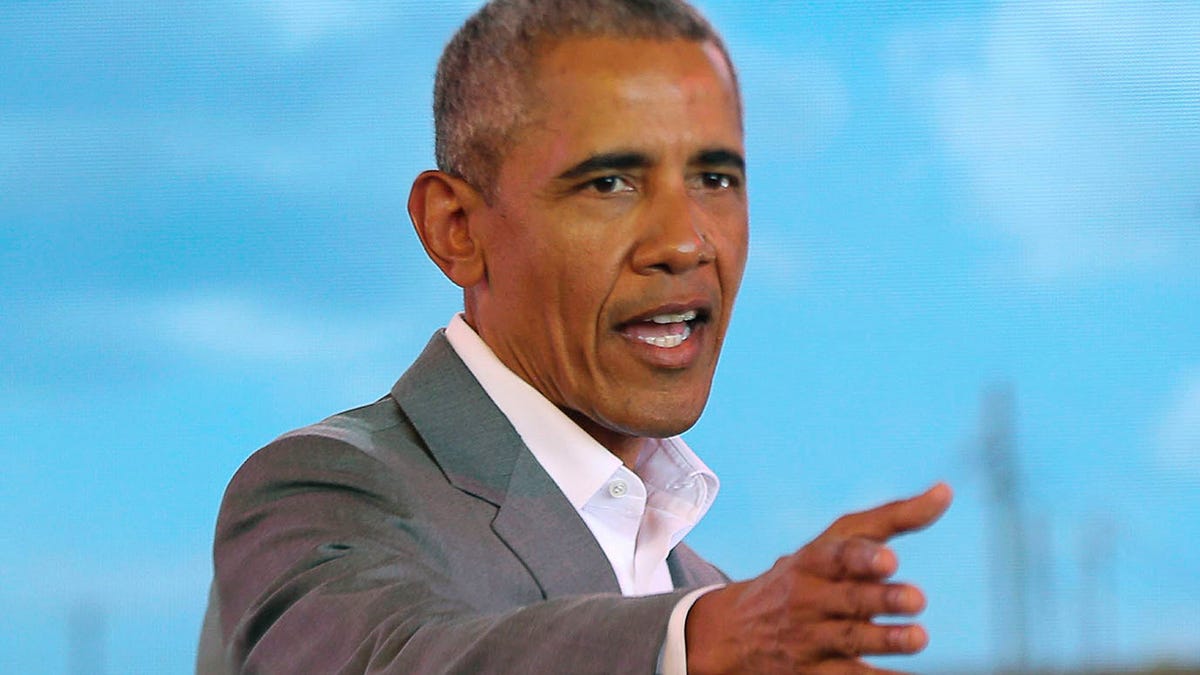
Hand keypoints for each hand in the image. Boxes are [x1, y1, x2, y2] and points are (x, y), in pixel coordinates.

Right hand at [685, 483, 952, 673]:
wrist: (736, 632)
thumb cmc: (805, 577)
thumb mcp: (834, 542)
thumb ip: (891, 518)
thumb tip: (944, 492)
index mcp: (813, 562)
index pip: (836, 556)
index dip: (862, 557)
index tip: (890, 559)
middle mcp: (809, 599)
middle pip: (846, 599)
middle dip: (880, 598)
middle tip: (916, 598)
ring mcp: (810, 638)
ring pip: (848, 638)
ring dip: (884, 639)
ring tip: (918, 637)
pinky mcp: (815, 674)